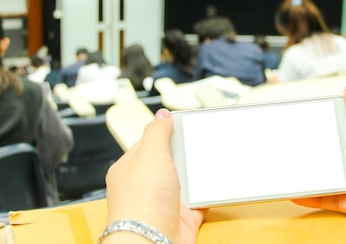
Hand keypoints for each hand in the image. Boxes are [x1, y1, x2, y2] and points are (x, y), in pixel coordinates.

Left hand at [105, 109, 205, 243]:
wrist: (151, 242)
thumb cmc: (142, 201)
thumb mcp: (149, 154)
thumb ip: (157, 132)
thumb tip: (161, 114)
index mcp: (130, 168)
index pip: (148, 143)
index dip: (165, 132)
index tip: (183, 123)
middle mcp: (145, 186)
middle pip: (169, 162)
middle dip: (184, 153)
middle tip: (201, 140)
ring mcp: (163, 203)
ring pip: (185, 181)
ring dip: (197, 174)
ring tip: (212, 159)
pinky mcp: (182, 219)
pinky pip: (199, 202)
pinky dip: (207, 194)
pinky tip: (215, 184)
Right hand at [293, 84, 345, 243]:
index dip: (333, 120)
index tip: (310, 115)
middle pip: (340, 150)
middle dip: (320, 147)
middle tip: (294, 142)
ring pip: (336, 175)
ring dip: (317, 172)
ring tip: (292, 167)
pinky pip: (338, 200)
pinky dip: (319, 197)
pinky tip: (301, 193)